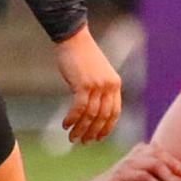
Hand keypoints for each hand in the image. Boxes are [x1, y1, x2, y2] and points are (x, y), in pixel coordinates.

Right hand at [53, 26, 121, 144]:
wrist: (73, 38)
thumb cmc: (81, 56)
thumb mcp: (95, 74)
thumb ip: (97, 91)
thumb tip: (90, 112)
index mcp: (115, 84)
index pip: (114, 112)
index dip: (106, 128)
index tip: (98, 138)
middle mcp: (109, 86)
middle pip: (103, 117)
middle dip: (93, 132)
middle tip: (83, 142)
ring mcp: (98, 85)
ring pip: (90, 115)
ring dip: (81, 129)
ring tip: (72, 138)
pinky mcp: (84, 84)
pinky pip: (79, 108)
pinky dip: (72, 118)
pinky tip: (65, 125)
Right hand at [87, 141, 180, 180]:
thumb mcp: (136, 171)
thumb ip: (152, 165)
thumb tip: (180, 167)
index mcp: (136, 154)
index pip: (158, 153)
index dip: (173, 161)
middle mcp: (128, 161)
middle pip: (154, 163)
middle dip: (170, 176)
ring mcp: (120, 174)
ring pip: (145, 177)